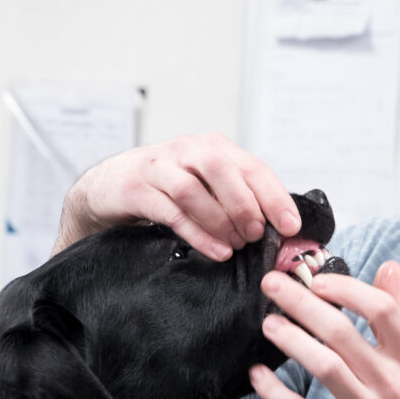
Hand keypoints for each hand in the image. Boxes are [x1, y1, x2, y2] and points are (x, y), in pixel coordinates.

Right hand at [52, 133, 299, 258]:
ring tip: (235, 247)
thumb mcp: (205, 184)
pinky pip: (171, 211)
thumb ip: (237, 197)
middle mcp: (187, 150)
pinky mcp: (136, 189)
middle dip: (245, 206)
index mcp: (213, 147)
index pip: (251, 167)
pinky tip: (215, 251)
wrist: (109, 186)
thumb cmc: (168, 188)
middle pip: (222, 170)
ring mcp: (159, 167)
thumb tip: (279, 228)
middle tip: (256, 236)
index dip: (274, 196)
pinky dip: (197, 234)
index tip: (290, 225)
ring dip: (220, 222)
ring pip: (194, 191)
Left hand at [251, 262, 399, 398]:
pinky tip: (258, 373)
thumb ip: (395, 316)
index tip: (317, 279)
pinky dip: (274, 390)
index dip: (348, 289)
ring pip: (323, 366)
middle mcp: (392, 386)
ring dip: (289, 340)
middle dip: (301, 303)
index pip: (383, 312)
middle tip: (272, 286)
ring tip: (267, 324)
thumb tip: (389, 267)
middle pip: (343, 333)